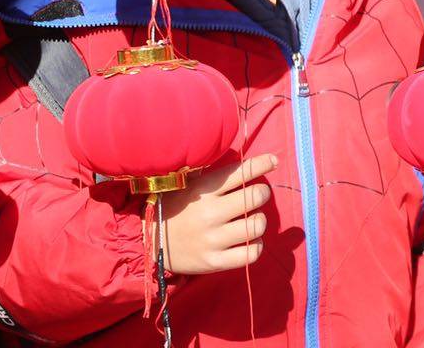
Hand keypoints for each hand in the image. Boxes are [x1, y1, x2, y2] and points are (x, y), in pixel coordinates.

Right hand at [162, 154, 276, 275]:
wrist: (150, 242)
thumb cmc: (176, 208)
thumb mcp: (190, 185)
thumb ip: (217, 177)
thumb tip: (251, 164)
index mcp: (204, 190)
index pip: (241, 172)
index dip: (262, 164)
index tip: (273, 161)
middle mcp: (210, 213)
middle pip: (255, 197)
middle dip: (262, 193)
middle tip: (257, 195)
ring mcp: (212, 239)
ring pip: (257, 225)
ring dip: (259, 220)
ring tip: (251, 219)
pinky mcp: (214, 262)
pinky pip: (250, 254)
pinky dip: (257, 246)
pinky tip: (250, 240)